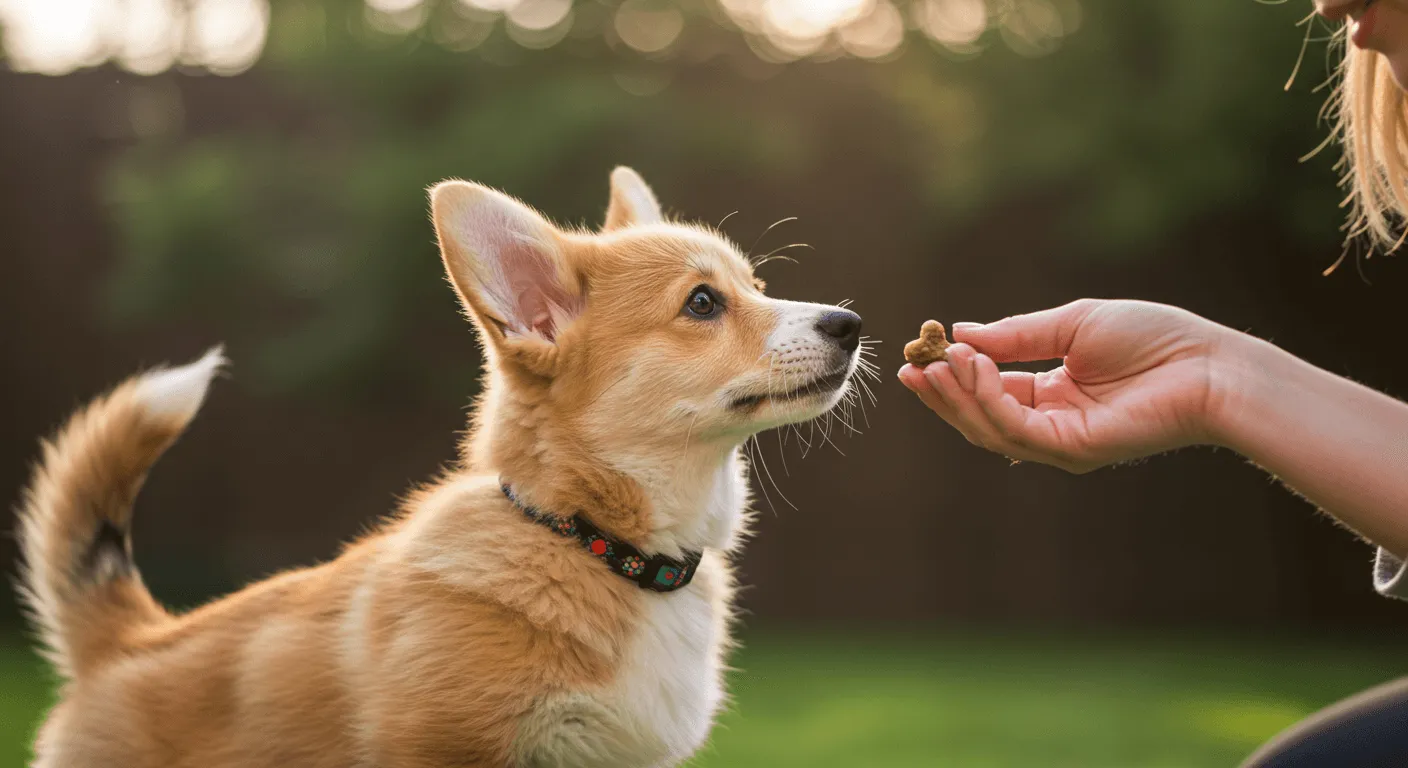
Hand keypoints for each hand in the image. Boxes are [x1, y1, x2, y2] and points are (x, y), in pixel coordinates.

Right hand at [898, 299, 1231, 472]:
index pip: (988, 391)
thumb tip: (962, 333)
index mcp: (1053, 395)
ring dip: (957, 395)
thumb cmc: (1154, 339)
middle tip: (911, 367)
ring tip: (938, 361)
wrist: (1207, 364)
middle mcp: (1052, 425)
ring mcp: (1061, 442)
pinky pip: (1014, 427)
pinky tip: (972, 366)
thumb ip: (1016, 335)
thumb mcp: (1071, 324)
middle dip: (941, 393)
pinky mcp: (1072, 448)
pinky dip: (987, 398)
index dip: (952, 375)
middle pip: (979, 416)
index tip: (919, 352)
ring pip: (989, 427)